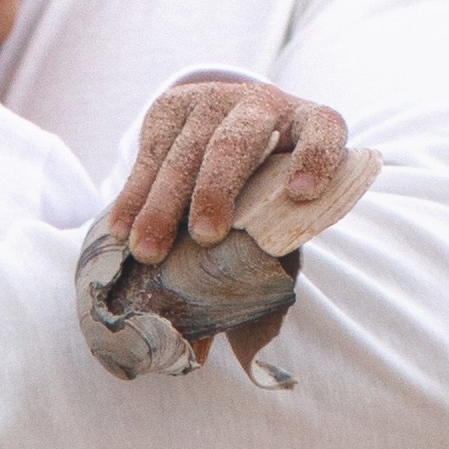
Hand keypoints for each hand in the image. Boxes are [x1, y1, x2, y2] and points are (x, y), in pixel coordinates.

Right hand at [109, 68, 365, 266]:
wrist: (231, 123)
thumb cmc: (266, 185)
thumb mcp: (278, 211)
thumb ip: (266, 261)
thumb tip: (221, 348)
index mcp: (311, 124)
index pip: (324, 131)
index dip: (316, 160)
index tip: (303, 197)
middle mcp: (264, 104)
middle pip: (240, 141)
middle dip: (218, 188)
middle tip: (205, 236)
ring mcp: (215, 100)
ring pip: (187, 149)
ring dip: (163, 203)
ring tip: (148, 252)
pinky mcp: (173, 105)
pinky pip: (149, 149)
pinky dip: (134, 193)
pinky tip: (123, 229)